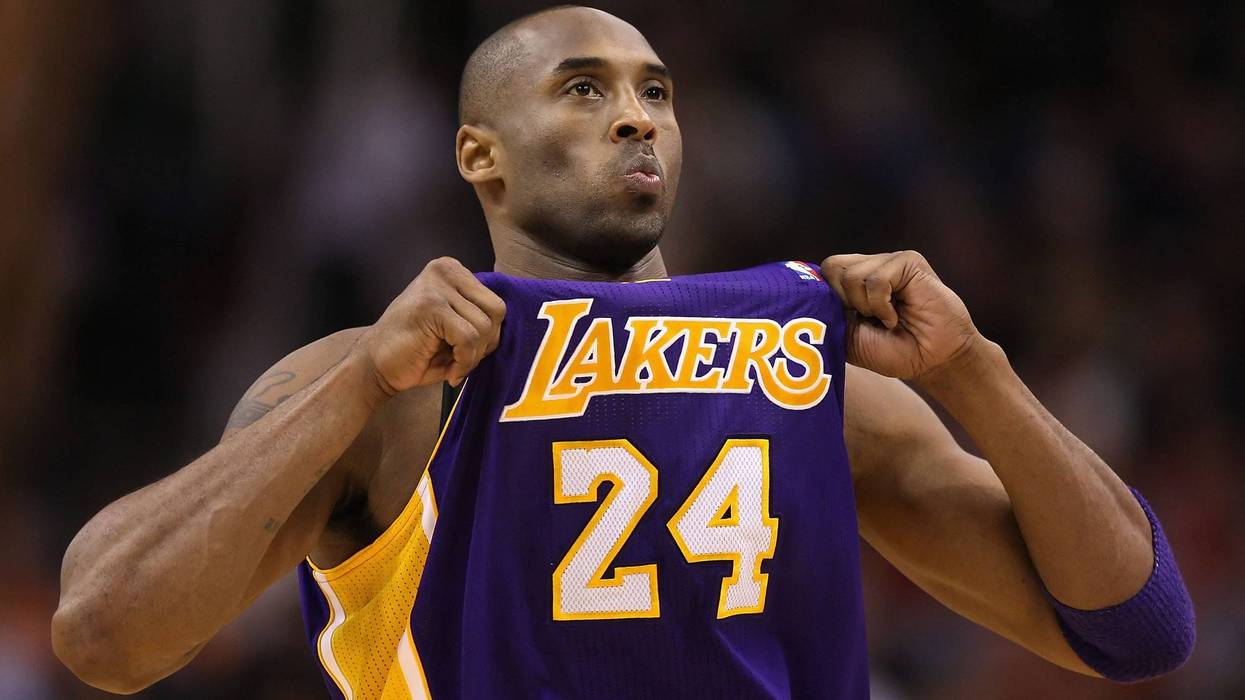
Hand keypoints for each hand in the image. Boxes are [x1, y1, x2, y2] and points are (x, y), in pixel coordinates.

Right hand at [355, 257, 505, 394]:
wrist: (374, 367)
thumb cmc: (418, 351)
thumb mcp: (455, 325)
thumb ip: (479, 315)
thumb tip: (515, 321)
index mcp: (452, 269)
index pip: (496, 302)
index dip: (490, 334)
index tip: (468, 352)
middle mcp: (445, 269)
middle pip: (497, 311)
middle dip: (487, 343)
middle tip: (464, 360)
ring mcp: (436, 285)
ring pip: (484, 327)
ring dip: (474, 357)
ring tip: (453, 365)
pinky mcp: (431, 306)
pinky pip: (470, 338)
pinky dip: (465, 362)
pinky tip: (449, 372)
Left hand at [821, 251, 980, 379]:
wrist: (932, 361)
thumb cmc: (893, 351)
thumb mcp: (849, 338)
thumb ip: (828, 315)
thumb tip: (808, 297)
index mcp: (851, 283)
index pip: (821, 273)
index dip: (825, 298)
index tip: (841, 321)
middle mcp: (868, 266)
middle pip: (831, 267)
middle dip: (844, 302)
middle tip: (867, 320)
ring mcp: (887, 261)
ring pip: (852, 275)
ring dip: (866, 307)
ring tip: (886, 319)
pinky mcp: (907, 261)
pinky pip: (876, 279)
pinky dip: (882, 305)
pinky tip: (896, 316)